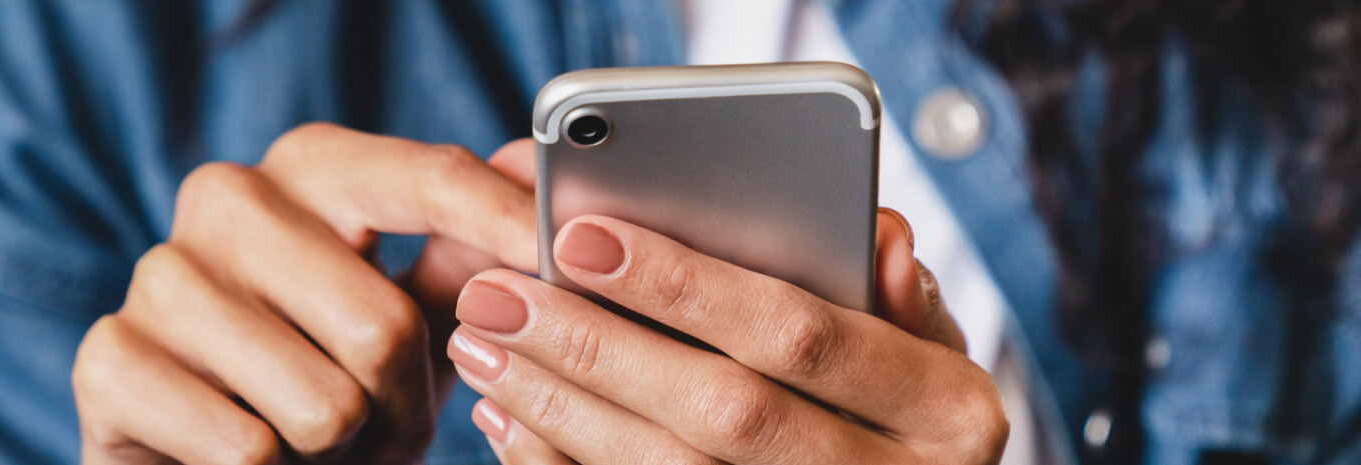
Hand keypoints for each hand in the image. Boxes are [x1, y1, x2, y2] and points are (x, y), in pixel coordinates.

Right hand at [71, 123, 539, 464]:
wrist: (208, 459)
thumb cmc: (326, 376)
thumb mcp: (410, 313)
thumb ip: (469, 252)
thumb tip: (536, 172)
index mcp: (311, 168)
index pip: (425, 178)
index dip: (501, 224)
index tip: (556, 259)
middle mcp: (228, 197)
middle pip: (382, 325)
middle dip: (401, 404)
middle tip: (377, 421)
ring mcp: (160, 274)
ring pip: (322, 402)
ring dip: (338, 451)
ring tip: (311, 437)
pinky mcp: (108, 359)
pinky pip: (247, 448)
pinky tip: (246, 454)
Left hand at [450, 205, 1006, 460]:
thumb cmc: (900, 408)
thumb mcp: (926, 348)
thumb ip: (895, 294)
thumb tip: (879, 236)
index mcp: (947, 411)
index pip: (802, 334)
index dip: (689, 285)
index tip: (583, 235)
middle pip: (722, 412)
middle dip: (597, 347)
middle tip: (499, 294)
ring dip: (561, 409)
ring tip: (483, 347)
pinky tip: (510, 419)